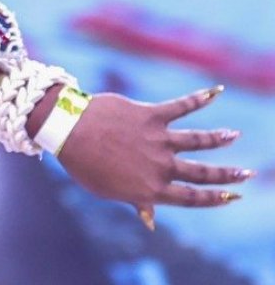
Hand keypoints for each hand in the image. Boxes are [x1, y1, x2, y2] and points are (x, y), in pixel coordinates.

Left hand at [57, 86, 250, 225]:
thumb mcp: (108, 190)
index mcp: (150, 189)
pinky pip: (182, 106)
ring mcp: (158, 140)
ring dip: (219, 138)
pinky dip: (200, 98)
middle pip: (201, 172)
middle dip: (227, 174)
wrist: (67, 131)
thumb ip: (136, 201)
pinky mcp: (151, 115)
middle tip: (247, 174)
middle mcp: (160, 166)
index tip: (234, 197)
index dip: (214, 199)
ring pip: (198, 141)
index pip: (191, 198)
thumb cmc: (85, 164)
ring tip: (234, 135)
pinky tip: (215, 91)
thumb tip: (151, 221)